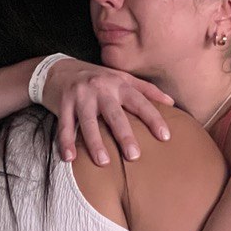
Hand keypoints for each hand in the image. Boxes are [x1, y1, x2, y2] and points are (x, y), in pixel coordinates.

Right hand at [42, 59, 174, 164]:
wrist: (58, 69)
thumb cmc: (97, 78)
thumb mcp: (122, 78)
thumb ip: (146, 90)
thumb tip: (172, 103)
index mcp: (119, 84)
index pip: (140, 102)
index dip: (153, 118)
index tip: (165, 137)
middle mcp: (100, 88)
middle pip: (115, 114)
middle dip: (124, 135)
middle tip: (134, 156)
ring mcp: (80, 96)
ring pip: (88, 122)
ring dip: (95, 142)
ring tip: (104, 162)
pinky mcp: (62, 103)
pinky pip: (65, 125)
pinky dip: (65, 142)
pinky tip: (70, 159)